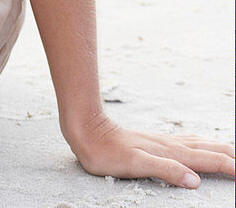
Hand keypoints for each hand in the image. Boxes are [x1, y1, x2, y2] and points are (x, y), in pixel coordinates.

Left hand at [66, 112, 234, 188]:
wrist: (89, 131)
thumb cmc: (108, 152)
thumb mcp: (136, 165)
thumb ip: (166, 170)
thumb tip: (194, 180)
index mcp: (170, 152)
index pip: (206, 158)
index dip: (227, 165)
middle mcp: (170, 144)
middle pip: (207, 148)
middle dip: (228, 154)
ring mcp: (162, 141)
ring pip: (198, 143)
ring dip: (217, 147)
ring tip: (231, 152)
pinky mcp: (154, 142)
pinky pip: (185, 142)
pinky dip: (200, 144)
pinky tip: (197, 144)